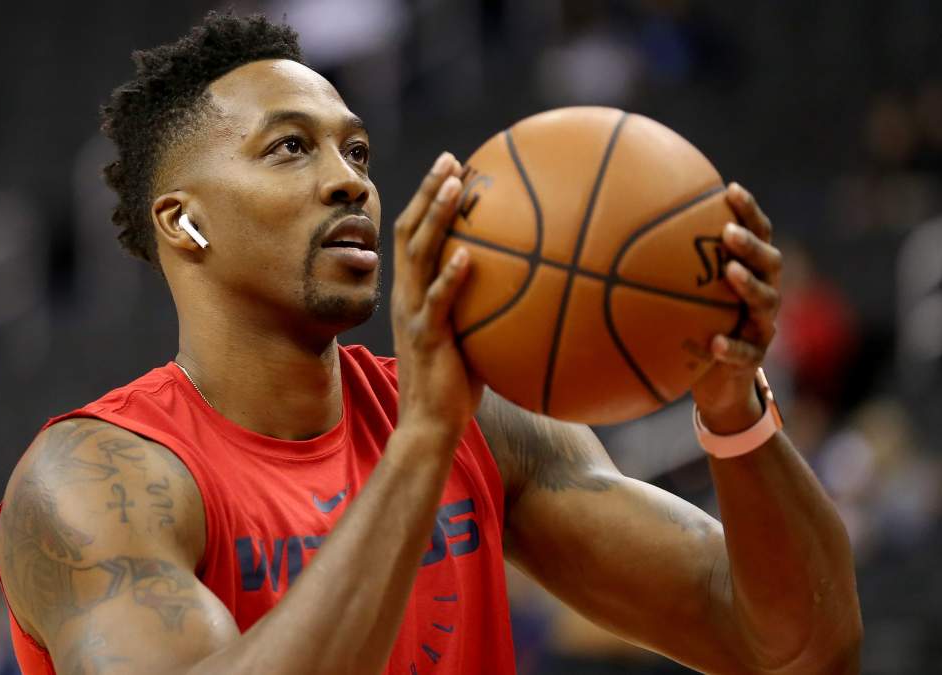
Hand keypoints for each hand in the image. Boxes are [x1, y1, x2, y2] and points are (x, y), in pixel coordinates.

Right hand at [391, 152, 483, 438]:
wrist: (430, 425)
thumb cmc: (456, 384)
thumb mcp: (472, 335)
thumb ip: (487, 306)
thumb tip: (532, 285)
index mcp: (415, 292)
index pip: (415, 234)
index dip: (428, 198)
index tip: (453, 167)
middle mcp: (408, 296)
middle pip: (410, 229)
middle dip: (430, 190)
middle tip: (451, 159)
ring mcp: (414, 314)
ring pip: (419, 255)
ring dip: (437, 216)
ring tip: (457, 187)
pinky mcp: (428, 338)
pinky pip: (437, 302)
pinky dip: (450, 278)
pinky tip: (466, 256)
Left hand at [690, 183, 782, 433]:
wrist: (718, 384)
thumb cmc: (698, 327)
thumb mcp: (686, 296)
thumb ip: (671, 268)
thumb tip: (620, 232)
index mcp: (752, 272)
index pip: (759, 235)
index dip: (750, 211)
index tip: (731, 189)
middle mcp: (764, 294)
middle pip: (770, 262)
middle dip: (751, 244)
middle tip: (728, 232)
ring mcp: (761, 326)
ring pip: (766, 302)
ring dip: (749, 286)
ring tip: (730, 274)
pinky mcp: (754, 359)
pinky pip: (746, 353)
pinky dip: (732, 348)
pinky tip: (715, 344)